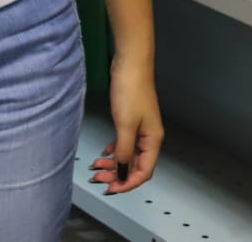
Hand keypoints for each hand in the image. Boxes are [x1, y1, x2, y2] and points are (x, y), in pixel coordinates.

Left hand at [89, 54, 162, 194]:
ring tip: (98, 167)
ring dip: (113, 163)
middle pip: (135, 165)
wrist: (130, 64)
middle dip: (117, 174)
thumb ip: (124, 151)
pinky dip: (114, 150)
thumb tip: (122, 172)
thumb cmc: (132, 89)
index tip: (112, 187)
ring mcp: (140, 128)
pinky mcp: (131, 120)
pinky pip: (124, 143)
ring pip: (127, 154)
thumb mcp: (125, 125)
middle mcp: (149, 137)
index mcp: (153, 140)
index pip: (144, 171)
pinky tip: (105, 153)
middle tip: (99, 178)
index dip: (128, 183)